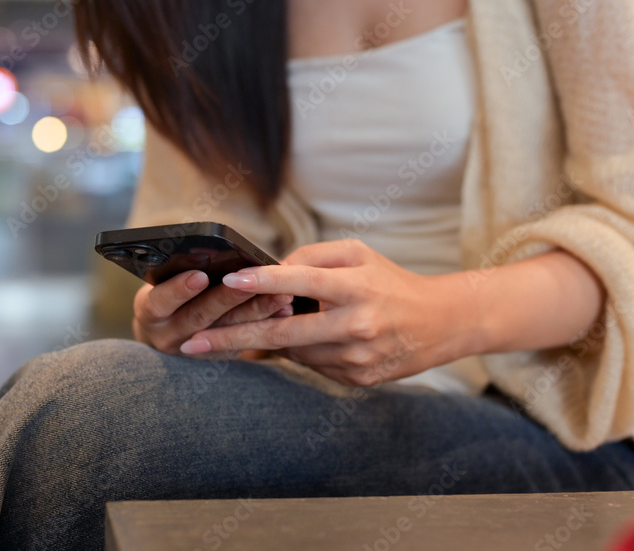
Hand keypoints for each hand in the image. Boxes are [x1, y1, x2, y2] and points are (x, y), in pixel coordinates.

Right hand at [132, 269, 293, 357]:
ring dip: (256, 312)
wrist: (165, 330)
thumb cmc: (167, 292)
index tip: (199, 275)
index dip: (179, 290)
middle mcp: (168, 336)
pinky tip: (285, 311)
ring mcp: (193, 351)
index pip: (160, 301)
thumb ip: (181, 270)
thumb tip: (215, 251)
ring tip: (281, 296)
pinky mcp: (217, 357)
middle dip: (230, 299)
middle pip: (201, 317)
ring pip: (227, 332)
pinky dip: (265, 325)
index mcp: (150, 311)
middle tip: (254, 282)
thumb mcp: (162, 281)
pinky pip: (243, 342)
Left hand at [177, 240, 483, 385]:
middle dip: (233, 337)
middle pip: (284, 332)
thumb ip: (313, 258)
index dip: (264, 282)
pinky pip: (312, 366)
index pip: (302, 282)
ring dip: (267, 343)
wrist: (440, 323)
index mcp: (356, 288)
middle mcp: (356, 325)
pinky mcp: (358, 379)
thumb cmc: (392, 282)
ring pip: (294, 352)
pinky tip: (298, 341)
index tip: (229, 280)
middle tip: (193, 342)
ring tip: (239, 334)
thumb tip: (270, 272)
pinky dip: (298, 353)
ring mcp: (357, 357)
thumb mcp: (359, 255)